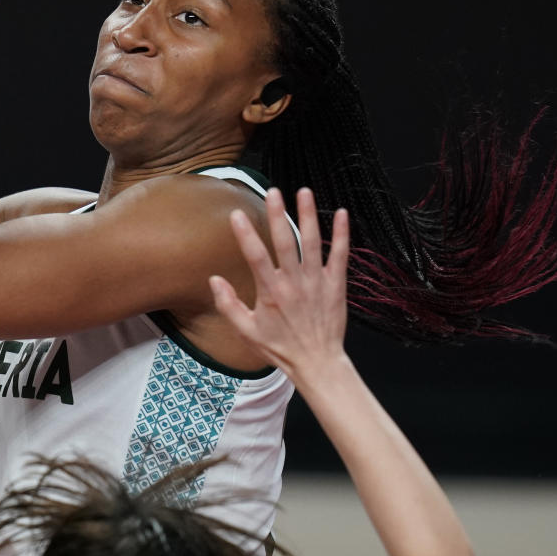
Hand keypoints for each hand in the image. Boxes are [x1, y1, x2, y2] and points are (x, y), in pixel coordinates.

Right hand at [210, 187, 348, 376]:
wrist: (318, 363)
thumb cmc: (281, 348)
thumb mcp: (247, 332)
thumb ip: (228, 305)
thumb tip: (213, 280)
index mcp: (271, 292)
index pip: (255, 257)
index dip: (245, 235)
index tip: (236, 214)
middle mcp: (294, 283)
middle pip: (285, 242)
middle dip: (278, 215)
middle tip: (273, 192)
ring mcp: (317, 282)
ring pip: (313, 243)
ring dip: (308, 216)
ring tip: (304, 192)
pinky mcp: (336, 285)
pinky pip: (340, 255)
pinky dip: (342, 234)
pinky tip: (343, 213)